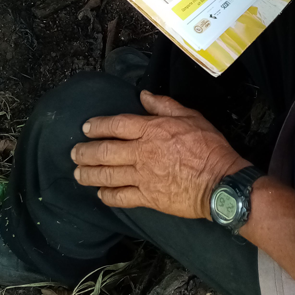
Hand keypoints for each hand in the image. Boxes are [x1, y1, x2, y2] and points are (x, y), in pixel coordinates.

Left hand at [71, 90, 248, 218]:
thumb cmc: (209, 147)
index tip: (86, 128)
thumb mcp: (190, 117)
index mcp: (151, 130)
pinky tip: (100, 194)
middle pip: (105, 152)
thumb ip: (164, 106)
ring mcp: (143, 177)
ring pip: (108, 175)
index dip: (98, 126)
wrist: (220, 182)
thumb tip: (143, 96)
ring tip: (78, 173)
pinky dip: (108, 195)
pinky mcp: (148, 198)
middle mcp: (142, 153)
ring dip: (89, 174)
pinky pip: (121, 197)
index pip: (116, 125)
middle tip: (74, 153)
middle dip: (85, 152)